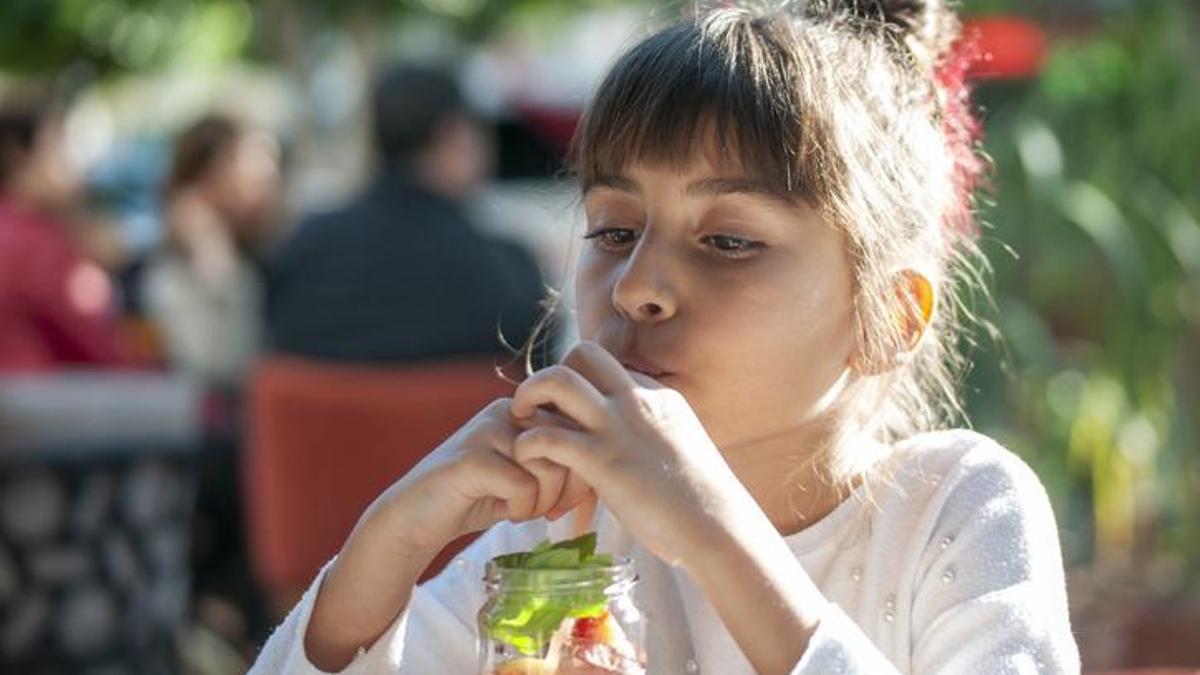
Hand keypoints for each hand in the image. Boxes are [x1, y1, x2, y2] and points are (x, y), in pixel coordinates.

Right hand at [306, 397, 585, 670]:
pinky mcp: (469, 458)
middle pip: (569, 446)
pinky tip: (507, 514)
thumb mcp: (525, 476)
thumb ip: (557, 464)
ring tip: (528, 511)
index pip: (577, 429)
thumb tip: (602, 474)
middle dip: (569, 488)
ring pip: (548, 465)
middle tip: (552, 512)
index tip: (569, 500)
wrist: (417, 517)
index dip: (584, 470)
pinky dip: (521, 508)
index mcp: (523, 410)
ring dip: (545, 500)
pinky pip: (520, 484)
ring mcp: (485, 430)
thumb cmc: (478, 498)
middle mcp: (506, 411)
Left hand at [509, 341, 756, 565]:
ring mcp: (618, 426)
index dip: (582, 384)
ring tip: (520, 420)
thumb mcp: (682, 447)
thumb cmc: (703, 502)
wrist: (717, 527)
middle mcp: (637, 399)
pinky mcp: (600, 460)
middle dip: (553, 373)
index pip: (608, 366)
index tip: (568, 413)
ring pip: (557, 379)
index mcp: (658, 395)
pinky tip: (527, 461)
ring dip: (529, 393)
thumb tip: (638, 445)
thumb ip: (656, 434)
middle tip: (538, 406)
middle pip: (582, 354)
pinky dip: (527, 444)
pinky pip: (546, 435)